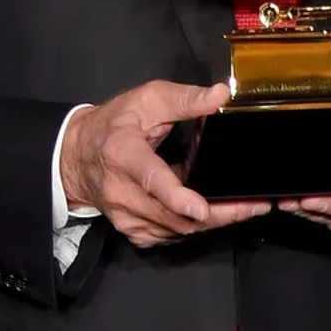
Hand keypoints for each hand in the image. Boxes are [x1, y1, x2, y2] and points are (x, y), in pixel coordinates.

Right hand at [60, 81, 269, 246]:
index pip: (152, 180)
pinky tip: (210, 211)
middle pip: (175, 215)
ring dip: (212, 221)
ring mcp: (127, 217)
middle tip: (254, 205)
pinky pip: (172, 235)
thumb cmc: (113, 126)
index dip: (178, 198)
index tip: (202, 208)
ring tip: (239, 206)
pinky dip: (194, 225)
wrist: (76, 156)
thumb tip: (219, 95)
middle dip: (219, 213)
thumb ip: (184, 99)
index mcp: (124, 155)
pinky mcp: (134, 231)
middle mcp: (122, 192)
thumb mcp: (146, 100)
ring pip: (178, 230)